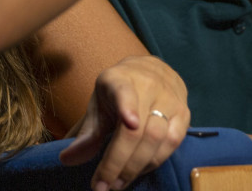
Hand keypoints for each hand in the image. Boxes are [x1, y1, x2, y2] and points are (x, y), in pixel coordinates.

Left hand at [59, 55, 190, 190]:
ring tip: (116, 184)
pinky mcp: (184, 114)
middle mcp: (148, 86)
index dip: (127, 106)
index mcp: (120, 79)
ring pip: (157, 138)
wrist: (152, 72)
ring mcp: (170, 99)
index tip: (129, 122)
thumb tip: (66, 159)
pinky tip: (138, 171)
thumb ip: (87, 133)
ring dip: (136, 167)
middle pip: (138, 129)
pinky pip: (172, 143)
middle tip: (103, 185)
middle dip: (119, 162)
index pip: (125, 92)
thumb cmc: (119, 92)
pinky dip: (154, 162)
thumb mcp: (99, 105)